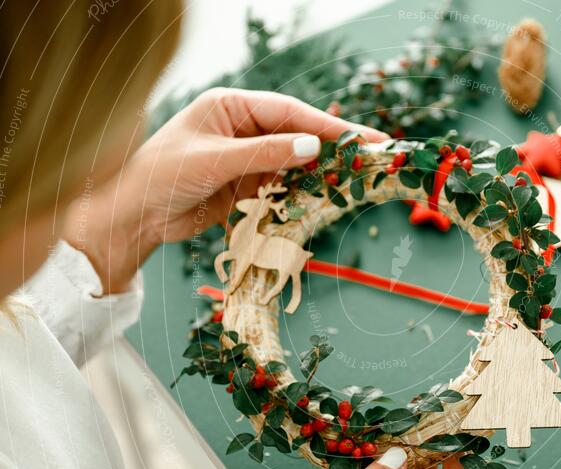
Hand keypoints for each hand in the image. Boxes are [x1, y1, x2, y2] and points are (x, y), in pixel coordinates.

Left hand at [65, 88, 387, 293]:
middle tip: (372, 154)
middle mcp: (242, 127)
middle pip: (297, 133)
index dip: (325, 125)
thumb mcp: (215, 161)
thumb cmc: (161, 175)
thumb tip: (314, 148)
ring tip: (356, 177)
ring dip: (321, 170)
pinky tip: (325, 195)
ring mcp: (246, 156)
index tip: (358, 137)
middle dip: (332, 145)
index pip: (288, 112)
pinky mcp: (247, 184)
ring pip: (294, 160)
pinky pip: (284, 184)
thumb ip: (265, 154)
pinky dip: (303, 191)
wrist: (134, 216)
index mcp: (230, 106)